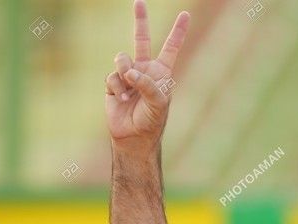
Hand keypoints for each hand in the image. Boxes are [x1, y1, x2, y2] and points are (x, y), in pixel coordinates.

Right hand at [105, 0, 189, 149]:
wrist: (133, 136)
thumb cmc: (152, 120)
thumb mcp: (158, 102)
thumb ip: (147, 84)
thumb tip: (130, 71)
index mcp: (161, 72)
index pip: (170, 47)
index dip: (177, 32)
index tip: (185, 14)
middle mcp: (144, 69)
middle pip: (141, 39)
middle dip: (140, 20)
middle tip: (139, 1)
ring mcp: (128, 75)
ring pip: (121, 59)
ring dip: (125, 70)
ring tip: (129, 86)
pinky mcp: (113, 83)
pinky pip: (112, 76)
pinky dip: (117, 87)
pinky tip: (122, 99)